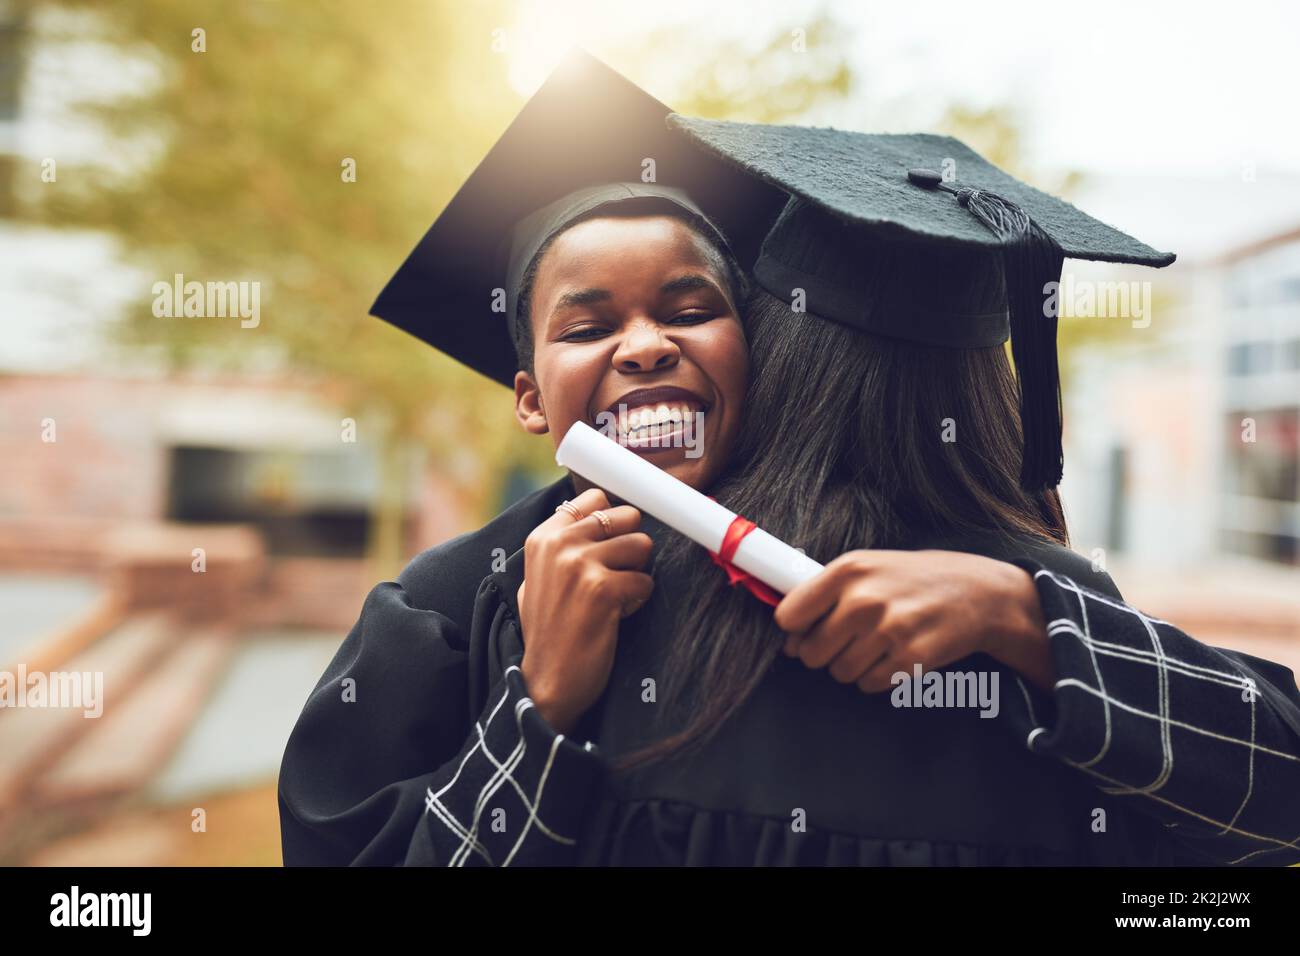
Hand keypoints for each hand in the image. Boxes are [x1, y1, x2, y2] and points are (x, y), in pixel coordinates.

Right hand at [516, 488, 653, 733]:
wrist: (546, 682)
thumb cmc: (549, 632)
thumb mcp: (540, 578)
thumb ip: (562, 545)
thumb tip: (597, 515)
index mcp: (542, 537)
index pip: (593, 498)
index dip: (612, 521)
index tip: (611, 544)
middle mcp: (559, 544)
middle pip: (625, 516)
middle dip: (630, 545)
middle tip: (615, 575)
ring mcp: (580, 565)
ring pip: (642, 545)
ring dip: (636, 573)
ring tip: (615, 597)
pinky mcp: (603, 589)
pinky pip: (646, 581)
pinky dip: (638, 600)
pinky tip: (617, 617)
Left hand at [772, 549, 1048, 693]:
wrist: (979, 593)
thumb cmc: (913, 580)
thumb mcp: (868, 567)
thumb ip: (825, 595)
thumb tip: (790, 639)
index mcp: (849, 570)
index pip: (789, 616)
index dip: (796, 629)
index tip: (809, 629)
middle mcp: (865, 599)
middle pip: (810, 652)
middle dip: (824, 652)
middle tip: (849, 640)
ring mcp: (889, 630)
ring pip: (839, 673)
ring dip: (851, 666)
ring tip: (876, 645)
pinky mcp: (910, 659)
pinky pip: (868, 684)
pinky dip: (876, 677)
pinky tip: (894, 655)